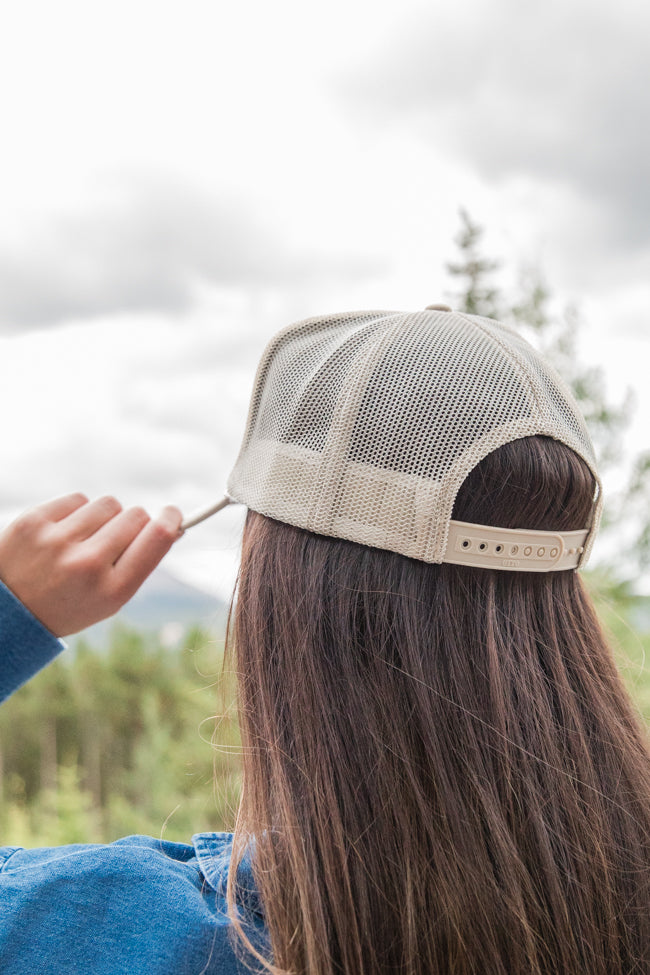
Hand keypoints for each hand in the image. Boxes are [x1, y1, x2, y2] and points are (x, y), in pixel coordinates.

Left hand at [0, 494, 182, 636]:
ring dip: (103, 517)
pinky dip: (77, 512)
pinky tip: (62, 533)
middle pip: (135, 515)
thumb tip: (169, 524)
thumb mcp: (108, 599)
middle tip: (114, 539)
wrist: (8, 611)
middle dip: (132, 523)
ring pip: (108, 503)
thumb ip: (139, 563)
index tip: (172, 513)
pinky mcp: (34, 521)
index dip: (171, 519)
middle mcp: (87, 565)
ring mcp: (58, 541)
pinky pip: (78, 498)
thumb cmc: (68, 603)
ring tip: (84, 539)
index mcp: (112, 590)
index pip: (157, 537)